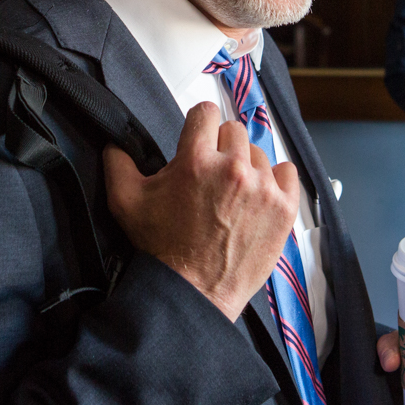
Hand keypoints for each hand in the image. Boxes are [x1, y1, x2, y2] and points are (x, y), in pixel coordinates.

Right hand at [104, 101, 298, 320]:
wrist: (193, 292)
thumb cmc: (162, 248)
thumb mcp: (125, 202)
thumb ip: (118, 162)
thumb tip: (115, 141)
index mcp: (196, 160)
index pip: (205, 112)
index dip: (198, 125)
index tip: (197, 141)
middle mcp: (233, 168)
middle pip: (233, 130)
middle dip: (220, 148)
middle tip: (210, 176)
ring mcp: (263, 188)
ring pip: (258, 153)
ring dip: (246, 167)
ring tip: (231, 195)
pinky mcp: (284, 208)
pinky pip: (288, 172)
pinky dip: (276, 181)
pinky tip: (259, 196)